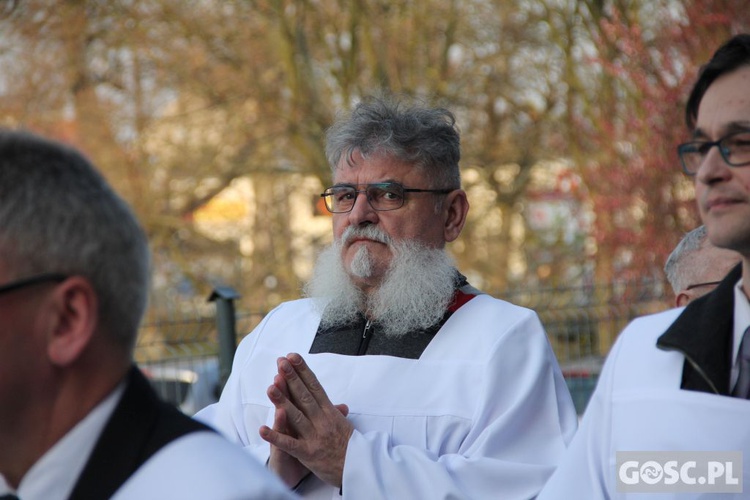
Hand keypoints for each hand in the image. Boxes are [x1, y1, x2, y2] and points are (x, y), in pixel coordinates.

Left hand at [260, 353, 352, 487]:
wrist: (360, 469)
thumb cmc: (351, 447)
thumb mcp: (345, 426)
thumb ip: (336, 414)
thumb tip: (341, 404)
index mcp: (329, 412)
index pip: (315, 386)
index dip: (303, 370)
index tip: (293, 356)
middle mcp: (322, 420)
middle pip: (304, 395)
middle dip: (292, 378)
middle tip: (281, 362)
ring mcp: (314, 436)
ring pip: (296, 416)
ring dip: (282, 401)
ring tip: (270, 387)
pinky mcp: (308, 453)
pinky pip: (290, 444)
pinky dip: (276, 437)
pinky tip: (263, 429)